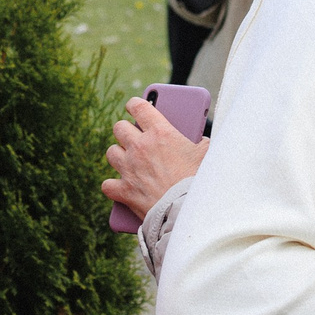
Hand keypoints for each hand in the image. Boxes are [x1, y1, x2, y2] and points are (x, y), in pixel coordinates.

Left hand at [101, 97, 207, 219]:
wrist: (187, 210)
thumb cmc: (199, 181)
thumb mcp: (207, 155)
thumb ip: (201, 144)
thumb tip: (202, 143)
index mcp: (160, 133)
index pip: (139, 106)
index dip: (135, 104)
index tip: (134, 105)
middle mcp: (140, 147)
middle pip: (119, 128)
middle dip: (125, 130)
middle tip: (133, 136)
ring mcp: (129, 169)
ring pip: (111, 152)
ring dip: (119, 155)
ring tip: (127, 159)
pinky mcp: (124, 191)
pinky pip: (107, 184)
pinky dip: (113, 186)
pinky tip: (120, 186)